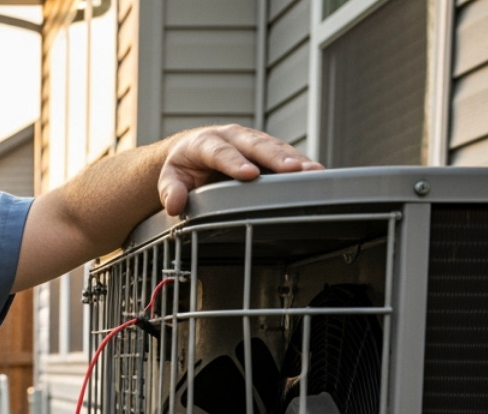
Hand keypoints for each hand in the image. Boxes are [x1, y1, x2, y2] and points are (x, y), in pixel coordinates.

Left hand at [158, 124, 321, 215]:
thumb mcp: (171, 177)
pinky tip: (317, 174)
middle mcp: (232, 136)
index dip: (235, 162)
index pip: (221, 152)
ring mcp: (251, 140)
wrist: (192, 150)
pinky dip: (300, 163)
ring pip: (274, 147)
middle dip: (274, 158)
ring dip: (295, 159)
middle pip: (255, 146)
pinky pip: (284, 154)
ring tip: (314, 172)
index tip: (249, 174)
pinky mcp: (265, 148)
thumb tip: (175, 205)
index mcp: (206, 142)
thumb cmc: (182, 166)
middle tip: (292, 169)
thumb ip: (170, 190)